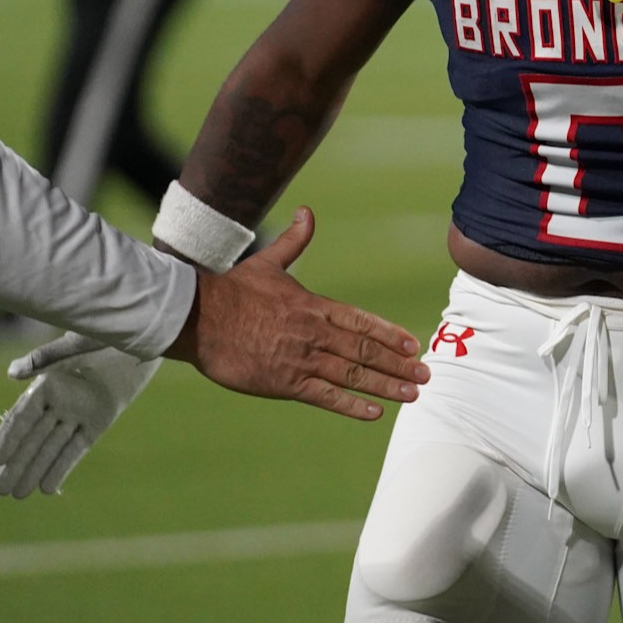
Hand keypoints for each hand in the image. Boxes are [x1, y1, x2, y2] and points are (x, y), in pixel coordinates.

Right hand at [0, 339, 161, 497]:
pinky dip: (63, 466)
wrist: (143, 341)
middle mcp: (60, 401)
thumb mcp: (78, 345)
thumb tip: (13, 372)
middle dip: (17, 463)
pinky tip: (47, 487)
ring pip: (52, 447)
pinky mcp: (98, 423)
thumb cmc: (108, 337)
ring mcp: (78, 413)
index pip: (23, 415)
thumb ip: (46, 359)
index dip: (8, 437)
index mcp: (49, 382)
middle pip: (33, 437)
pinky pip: (77, 448)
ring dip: (36, 470)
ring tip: (17, 494)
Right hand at [163, 206, 429, 420]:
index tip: (414, 345)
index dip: (391, 334)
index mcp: (315, 306)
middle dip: (399, 364)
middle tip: (426, 375)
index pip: (363, 321)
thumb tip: (307, 211)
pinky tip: (375, 411)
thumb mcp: (268, 262)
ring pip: (352, 374)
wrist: (196, 318)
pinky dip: (352, 404)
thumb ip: (294, 241)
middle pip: (365, 350)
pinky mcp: (283, 383)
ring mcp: (301, 359)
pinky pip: (325, 397)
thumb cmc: (232, 290)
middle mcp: (315, 333)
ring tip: (412, 394)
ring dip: (386, 385)